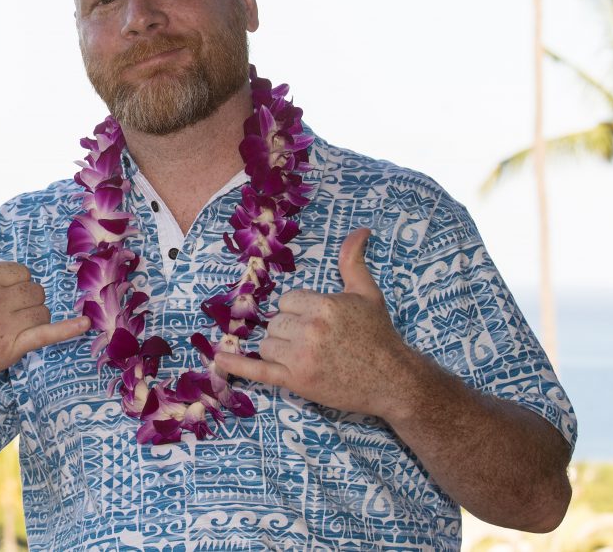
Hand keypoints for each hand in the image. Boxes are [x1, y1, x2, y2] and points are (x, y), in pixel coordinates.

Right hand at [0, 206, 89, 387]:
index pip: (21, 272)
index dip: (14, 282)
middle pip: (35, 290)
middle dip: (25, 299)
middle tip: (2, 312)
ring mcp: (2, 326)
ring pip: (42, 310)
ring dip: (34, 317)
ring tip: (10, 325)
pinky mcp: (12, 348)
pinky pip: (46, 335)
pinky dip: (67, 330)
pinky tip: (85, 324)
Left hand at [215, 228, 410, 416]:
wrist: (392, 380)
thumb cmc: (379, 335)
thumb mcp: (367, 293)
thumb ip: (353, 260)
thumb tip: (360, 230)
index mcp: (323, 305)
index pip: (288, 300)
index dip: (300, 311)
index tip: (319, 323)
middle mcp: (309, 330)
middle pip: (276, 322)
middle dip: (290, 330)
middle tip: (317, 342)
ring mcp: (300, 357)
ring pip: (268, 344)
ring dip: (280, 349)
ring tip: (309, 356)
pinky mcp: (296, 381)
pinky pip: (258, 371)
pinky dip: (237, 365)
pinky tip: (219, 360)